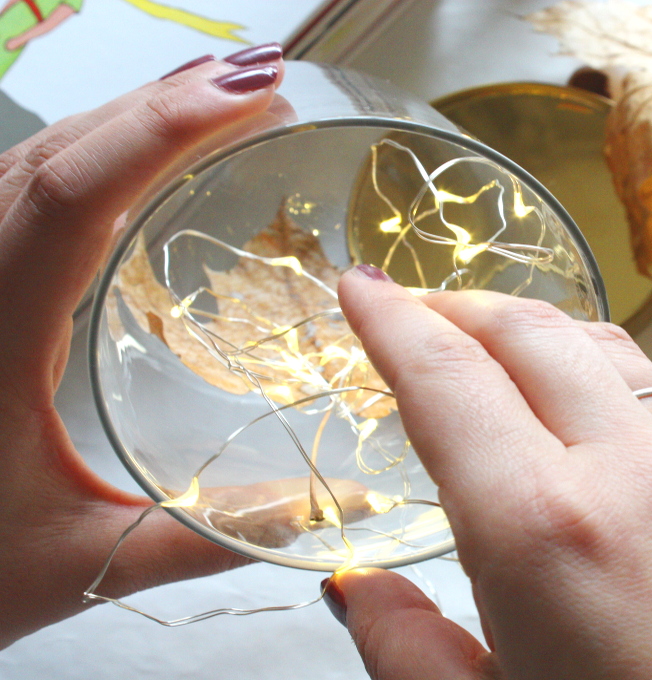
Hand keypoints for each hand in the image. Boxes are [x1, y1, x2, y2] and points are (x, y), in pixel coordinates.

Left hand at [0, 49, 283, 647]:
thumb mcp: (81, 559)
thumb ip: (208, 532)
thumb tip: (336, 510)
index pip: (74, 195)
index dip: (164, 128)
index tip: (251, 94)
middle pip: (56, 154)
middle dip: (161, 103)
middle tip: (259, 81)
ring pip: (34, 163)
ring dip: (126, 118)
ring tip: (218, 98)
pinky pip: (22, 195)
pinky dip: (94, 156)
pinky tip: (142, 158)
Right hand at [332, 266, 651, 679]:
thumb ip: (409, 652)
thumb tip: (361, 592)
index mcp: (543, 532)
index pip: (449, 380)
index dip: (391, 323)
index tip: (358, 287)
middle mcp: (631, 478)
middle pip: (534, 334)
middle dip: (459, 305)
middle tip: (409, 309)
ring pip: (608, 351)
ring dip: (535, 329)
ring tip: (488, 345)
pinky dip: (598, 376)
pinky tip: (578, 415)